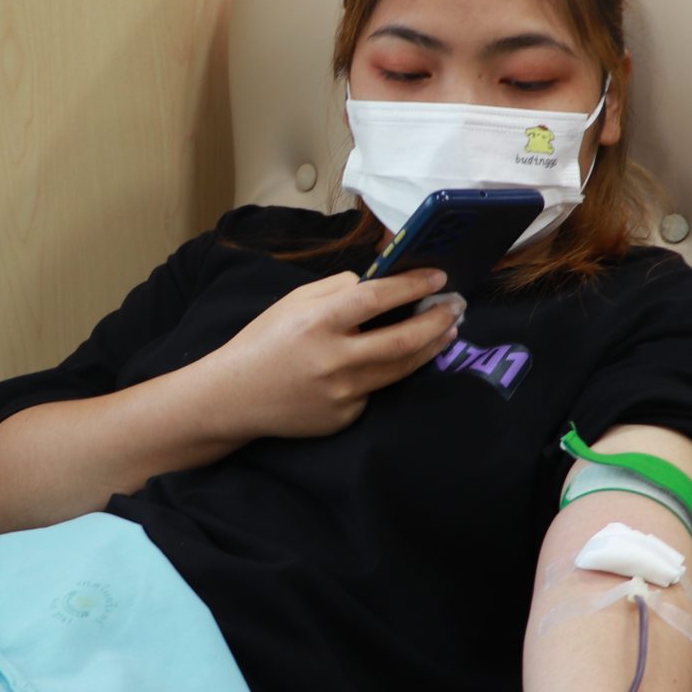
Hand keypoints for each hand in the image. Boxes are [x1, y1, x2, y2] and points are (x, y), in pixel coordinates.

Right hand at [190, 269, 459, 441]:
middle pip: (403, 340)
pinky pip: (376, 390)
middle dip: (437, 321)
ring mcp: (341, 393)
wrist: (234, 397)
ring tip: (448, 330)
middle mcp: (332, 359)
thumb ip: (337, 288)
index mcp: (317, 322)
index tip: (438, 276)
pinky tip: (398, 360)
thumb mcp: (293, 301)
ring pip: (401, 369)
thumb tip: (379, 282)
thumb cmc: (264, 341)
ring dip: (430, 347)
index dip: (413, 286)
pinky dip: (390, 372)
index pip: (377, 298)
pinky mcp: (344, 416)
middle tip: (457, 306)